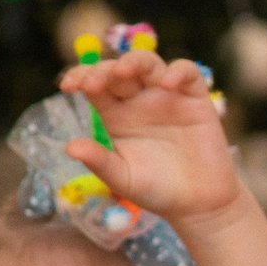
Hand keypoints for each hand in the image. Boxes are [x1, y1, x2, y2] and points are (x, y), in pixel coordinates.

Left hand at [56, 49, 243, 229]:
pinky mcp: (196, 99)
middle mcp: (139, 100)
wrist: (197, 205)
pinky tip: (167, 83)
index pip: (95, 83)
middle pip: (118, 69)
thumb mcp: (123, 179)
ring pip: (149, 64)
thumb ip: (99, 162)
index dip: (81, 77)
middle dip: (104, 70)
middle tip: (94, 83)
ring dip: (135, 61)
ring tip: (124, 70)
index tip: (69, 87)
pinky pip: (188, 73)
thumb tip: (69, 148)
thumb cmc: (156, 191)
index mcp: (116, 114)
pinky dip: (179, 71)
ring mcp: (167, 96)